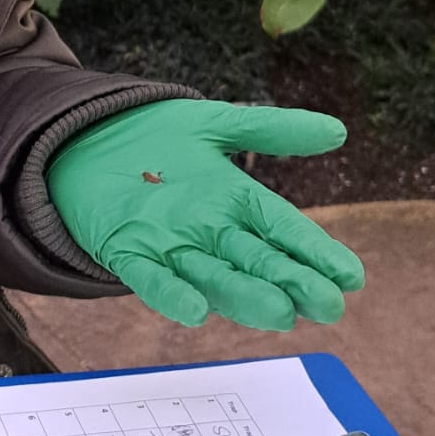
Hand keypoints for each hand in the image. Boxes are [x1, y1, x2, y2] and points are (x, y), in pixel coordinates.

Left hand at [46, 99, 363, 329]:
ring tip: (281, 312)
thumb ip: (271, 129)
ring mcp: (169, 245)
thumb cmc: (152, 135)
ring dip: (245, 296)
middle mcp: (209, 231)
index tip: (351, 276)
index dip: (316, 252)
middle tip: (328, 306)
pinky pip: (152, 280)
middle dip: (294, 284)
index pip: (284, 230)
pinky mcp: (126, 251)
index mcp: (235, 201)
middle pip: (258, 262)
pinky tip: (196, 310)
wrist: (82, 137)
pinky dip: (173, 295)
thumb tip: (338, 130)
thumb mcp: (215, 123)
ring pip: (215, 278)